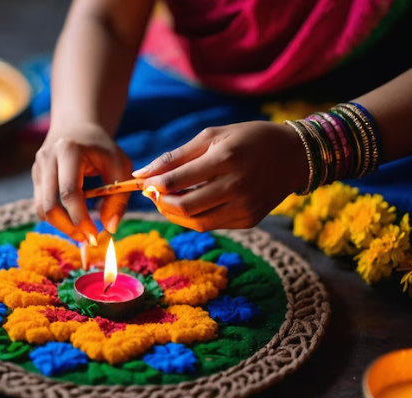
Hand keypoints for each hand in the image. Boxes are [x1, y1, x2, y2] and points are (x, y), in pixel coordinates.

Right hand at [32, 122, 132, 240]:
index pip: (69, 192)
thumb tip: (110, 228)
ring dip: (61, 226)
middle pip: (50, 205)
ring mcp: (37, 168)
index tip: (95, 235)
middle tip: (88, 239)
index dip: (80, 218)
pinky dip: (56, 219)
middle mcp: (47, 158)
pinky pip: (41, 205)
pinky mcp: (35, 177)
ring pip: (41, 209)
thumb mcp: (120, 167)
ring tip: (82, 233)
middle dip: (68, 227)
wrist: (77, 126)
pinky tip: (73, 222)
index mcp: (69, 150)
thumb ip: (118, 197)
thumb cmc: (102, 148)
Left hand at [133, 121, 307, 230]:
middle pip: (183, 207)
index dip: (153, 184)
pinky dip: (194, 217)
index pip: (176, 181)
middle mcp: (236, 186)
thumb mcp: (212, 136)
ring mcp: (244, 207)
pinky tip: (193, 203)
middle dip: (160, 202)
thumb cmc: (247, 139)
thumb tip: (141, 173)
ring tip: (169, 199)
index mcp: (225, 159)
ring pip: (195, 222)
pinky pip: (211, 224)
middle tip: (154, 193)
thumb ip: (176, 156)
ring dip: (174, 213)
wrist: (293, 156)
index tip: (145, 181)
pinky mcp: (249, 221)